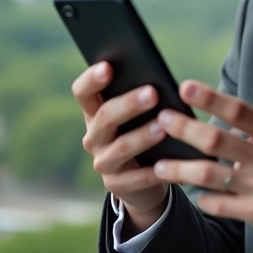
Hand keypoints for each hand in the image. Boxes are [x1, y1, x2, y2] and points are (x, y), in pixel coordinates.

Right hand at [73, 62, 169, 231]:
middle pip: (105, 117)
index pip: (83, 92)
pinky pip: (135, 178)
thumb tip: (160, 81)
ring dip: (142, 136)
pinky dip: (153, 171)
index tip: (109, 67)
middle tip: (153, 93)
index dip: (92, 79)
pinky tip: (169, 164)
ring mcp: (103, 162)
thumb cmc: (145, 131)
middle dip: (129, 104)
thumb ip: (143, 97)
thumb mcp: (141, 115)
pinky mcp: (116, 185)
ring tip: (163, 127)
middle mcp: (94, 137)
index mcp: (95, 113)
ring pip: (121, 147)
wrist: (146, 178)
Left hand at [151, 80, 252, 252]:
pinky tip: (195, 196)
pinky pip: (219, 204)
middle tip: (161, 120)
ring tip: (159, 166)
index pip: (239, 110)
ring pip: (209, 175)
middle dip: (183, 128)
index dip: (210, 97)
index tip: (185, 87)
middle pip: (216, 140)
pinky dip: (204, 199)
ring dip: (180, 169)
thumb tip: (244, 118)